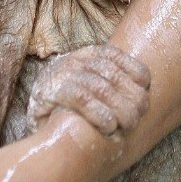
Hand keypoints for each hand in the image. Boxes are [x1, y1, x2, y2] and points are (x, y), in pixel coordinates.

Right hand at [27, 44, 149, 136]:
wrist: (34, 115)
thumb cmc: (67, 103)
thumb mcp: (88, 85)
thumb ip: (111, 82)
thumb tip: (143, 88)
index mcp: (85, 55)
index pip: (117, 56)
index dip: (135, 70)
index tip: (145, 87)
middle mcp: (74, 61)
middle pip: (113, 75)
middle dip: (131, 97)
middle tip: (138, 117)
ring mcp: (62, 75)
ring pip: (101, 88)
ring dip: (120, 109)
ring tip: (126, 125)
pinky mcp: (51, 92)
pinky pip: (82, 99)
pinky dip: (100, 113)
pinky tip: (108, 126)